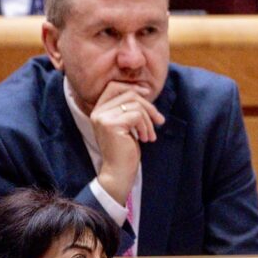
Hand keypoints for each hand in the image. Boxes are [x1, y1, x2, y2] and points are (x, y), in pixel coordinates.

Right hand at [91, 81, 165, 202]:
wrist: (118, 171)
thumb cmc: (125, 149)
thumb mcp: (127, 125)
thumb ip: (130, 108)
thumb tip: (145, 90)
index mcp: (99, 110)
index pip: (114, 86)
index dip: (132, 87)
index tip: (148, 93)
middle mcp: (97, 111)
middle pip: (128, 94)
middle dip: (148, 106)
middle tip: (159, 121)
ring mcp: (103, 118)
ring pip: (135, 105)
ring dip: (149, 120)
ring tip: (150, 135)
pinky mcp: (111, 125)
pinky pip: (136, 116)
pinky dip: (146, 127)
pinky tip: (145, 139)